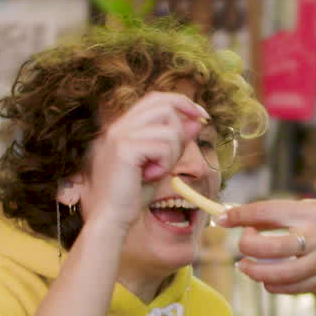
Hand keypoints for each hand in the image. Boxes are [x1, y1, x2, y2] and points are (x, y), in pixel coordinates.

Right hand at [86, 92, 209, 231]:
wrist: (113, 217)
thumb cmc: (133, 194)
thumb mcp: (161, 163)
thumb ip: (176, 141)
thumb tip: (196, 121)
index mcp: (124, 126)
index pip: (156, 98)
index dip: (182, 103)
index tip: (202, 116)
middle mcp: (119, 126)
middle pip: (164, 106)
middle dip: (180, 132)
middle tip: (170, 160)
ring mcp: (119, 135)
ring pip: (168, 129)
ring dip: (172, 154)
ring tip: (156, 172)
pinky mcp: (124, 148)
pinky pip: (163, 146)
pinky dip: (165, 163)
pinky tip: (150, 176)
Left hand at [222, 200, 315, 307]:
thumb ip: (292, 213)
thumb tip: (252, 218)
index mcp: (314, 212)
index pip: (266, 212)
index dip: (240, 215)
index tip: (223, 218)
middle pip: (264, 246)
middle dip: (245, 245)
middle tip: (244, 243)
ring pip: (272, 274)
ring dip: (252, 271)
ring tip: (246, 266)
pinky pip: (288, 288)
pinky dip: (271, 284)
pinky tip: (267, 278)